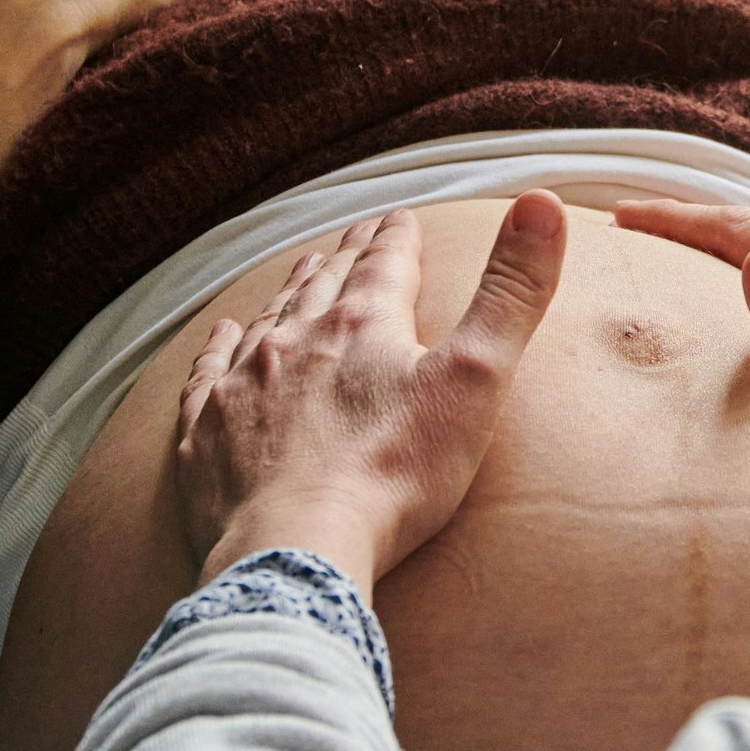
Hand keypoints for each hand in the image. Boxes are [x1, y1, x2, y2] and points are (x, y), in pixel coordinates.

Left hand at [173, 192, 568, 592]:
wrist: (297, 548)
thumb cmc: (395, 474)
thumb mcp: (476, 378)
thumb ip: (511, 293)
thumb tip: (542, 202)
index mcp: (364, 324)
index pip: (385, 263)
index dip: (398, 239)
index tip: (402, 219)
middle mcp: (297, 339)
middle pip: (326, 284)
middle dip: (347, 258)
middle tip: (358, 237)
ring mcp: (245, 384)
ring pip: (270, 319)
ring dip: (291, 292)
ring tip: (304, 271)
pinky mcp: (207, 432)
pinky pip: (210, 372)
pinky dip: (220, 347)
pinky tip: (224, 335)